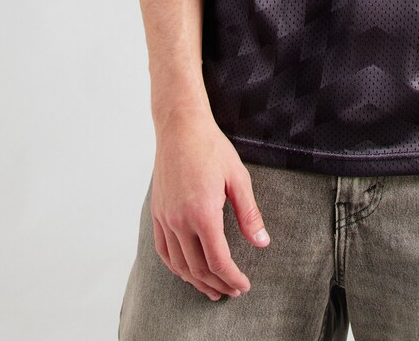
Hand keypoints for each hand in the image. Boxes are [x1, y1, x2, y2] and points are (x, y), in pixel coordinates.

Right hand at [151, 109, 270, 300]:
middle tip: (232, 291)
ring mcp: (165, 218)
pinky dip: (175, 266)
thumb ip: (249, 214)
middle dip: (217, 284)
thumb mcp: (238, 178)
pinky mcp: (157, 212)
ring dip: (196, 281)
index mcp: (203, 214)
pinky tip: (186, 271)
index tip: (243, 285)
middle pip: (198, 268)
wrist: (181, 127)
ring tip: (212, 289)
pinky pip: (163, 250)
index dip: (232, 278)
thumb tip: (262, 242)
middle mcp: (180, 220)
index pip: (218, 260)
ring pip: (179, 264)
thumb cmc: (211, 148)